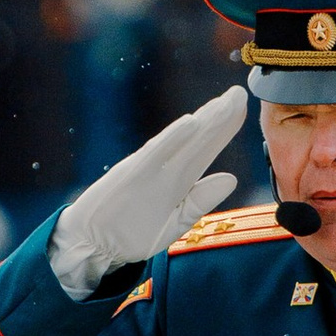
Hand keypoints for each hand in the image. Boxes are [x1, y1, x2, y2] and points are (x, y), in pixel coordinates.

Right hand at [50, 88, 246, 298]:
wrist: (92, 243)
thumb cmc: (132, 232)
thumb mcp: (174, 222)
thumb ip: (201, 201)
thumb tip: (231, 179)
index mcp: (178, 179)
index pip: (206, 148)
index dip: (225, 128)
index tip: (244, 106)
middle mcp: (166, 168)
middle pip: (198, 139)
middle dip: (220, 117)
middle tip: (240, 92)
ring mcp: (149, 170)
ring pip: (182, 141)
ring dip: (203, 121)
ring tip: (224, 103)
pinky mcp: (132, 176)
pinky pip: (156, 154)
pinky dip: (173, 138)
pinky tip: (190, 123)